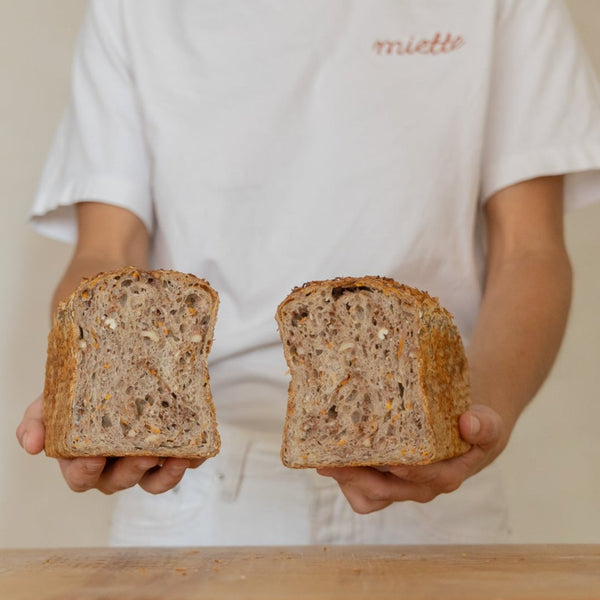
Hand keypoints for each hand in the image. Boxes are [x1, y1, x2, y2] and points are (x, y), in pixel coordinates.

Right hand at [16, 395, 203, 493]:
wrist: (117, 364)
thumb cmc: (81, 390)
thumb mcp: (53, 400)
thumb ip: (37, 420)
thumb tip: (31, 446)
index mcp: (84, 459)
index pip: (81, 478)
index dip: (85, 473)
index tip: (93, 458)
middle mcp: (115, 466)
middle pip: (120, 481)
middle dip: (132, 471)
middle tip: (144, 456)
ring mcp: (146, 460)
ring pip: (155, 481)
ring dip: (167, 475)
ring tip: (177, 456)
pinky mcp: (173, 449)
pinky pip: (185, 462)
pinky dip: (193, 458)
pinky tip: (196, 449)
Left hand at [316, 404, 507, 513]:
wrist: (463, 430)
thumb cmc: (473, 426)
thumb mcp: (487, 423)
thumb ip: (484, 425)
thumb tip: (469, 422)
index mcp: (446, 475)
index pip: (422, 477)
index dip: (402, 470)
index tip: (383, 459)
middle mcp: (420, 487)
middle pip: (384, 490)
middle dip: (356, 477)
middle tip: (330, 461)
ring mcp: (399, 486)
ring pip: (367, 495)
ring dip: (345, 480)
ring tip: (322, 460)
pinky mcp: (384, 480)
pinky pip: (361, 490)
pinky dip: (345, 477)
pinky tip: (329, 455)